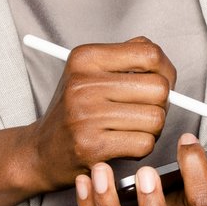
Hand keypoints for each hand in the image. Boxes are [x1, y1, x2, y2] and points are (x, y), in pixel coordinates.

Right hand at [22, 38, 176, 191]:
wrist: (40, 151)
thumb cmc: (75, 110)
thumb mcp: (90, 72)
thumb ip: (128, 57)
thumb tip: (166, 66)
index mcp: (85, 58)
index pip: (150, 54)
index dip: (166, 71)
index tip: (161, 82)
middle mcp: (83, 84)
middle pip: (159, 88)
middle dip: (162, 103)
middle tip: (146, 110)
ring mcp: (86, 115)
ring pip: (156, 119)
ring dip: (152, 129)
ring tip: (132, 128)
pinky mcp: (91, 146)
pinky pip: (144, 144)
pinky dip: (142, 147)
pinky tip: (124, 144)